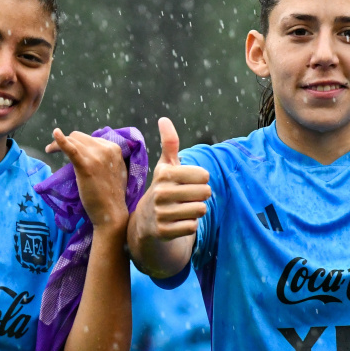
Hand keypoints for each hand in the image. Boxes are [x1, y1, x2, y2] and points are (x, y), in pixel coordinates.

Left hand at [46, 129, 127, 232]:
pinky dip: (61, 140)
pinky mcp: (86, 166)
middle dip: (68, 141)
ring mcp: (97, 157)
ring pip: (73, 140)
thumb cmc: (112, 195)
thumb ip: (107, 159)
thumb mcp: (115, 171)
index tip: (70, 150)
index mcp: (115, 149)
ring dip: (58, 142)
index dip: (79, 143)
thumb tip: (93, 153)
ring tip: (50, 150)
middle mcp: (107, 149)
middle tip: (55, 150)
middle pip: (80, 137)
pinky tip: (55, 133)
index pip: (91, 139)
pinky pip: (72, 149)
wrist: (112, 213)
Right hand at [127, 118, 210, 272]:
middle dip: (201, 196)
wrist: (144, 222)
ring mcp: (161, 213)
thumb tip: (164, 119)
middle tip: (187, 197)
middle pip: (205, 193)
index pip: (204, 175)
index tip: (189, 182)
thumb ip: (169, 143)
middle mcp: (161, 193)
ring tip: (182, 209)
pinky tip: (177, 222)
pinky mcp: (164, 231)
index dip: (201, 180)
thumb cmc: (162, 189)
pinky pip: (193, 227)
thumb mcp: (165, 167)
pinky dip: (189, 225)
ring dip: (196, 211)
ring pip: (201, 210)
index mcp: (164, 174)